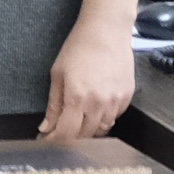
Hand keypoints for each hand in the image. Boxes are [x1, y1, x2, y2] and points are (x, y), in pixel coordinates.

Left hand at [38, 0, 147, 140]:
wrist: (106, 31)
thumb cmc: (78, 48)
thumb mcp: (57, 74)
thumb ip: (53, 105)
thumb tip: (46, 127)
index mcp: (77, 98)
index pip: (66, 133)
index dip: (54, 141)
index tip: (46, 142)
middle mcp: (98, 104)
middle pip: (85, 136)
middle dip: (70, 138)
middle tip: (60, 133)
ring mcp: (115, 102)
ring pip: (102, 130)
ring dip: (88, 131)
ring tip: (77, 123)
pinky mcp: (127, 97)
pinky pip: (114, 117)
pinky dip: (103, 119)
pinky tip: (95, 110)